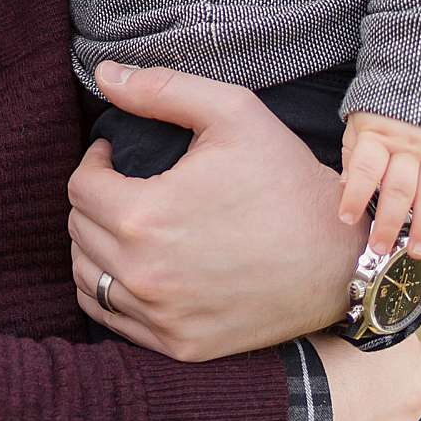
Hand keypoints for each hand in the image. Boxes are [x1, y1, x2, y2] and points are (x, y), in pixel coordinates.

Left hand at [67, 61, 367, 359]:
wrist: (341, 259)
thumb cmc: (288, 180)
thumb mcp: (233, 113)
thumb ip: (161, 89)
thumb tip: (103, 74)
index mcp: (145, 215)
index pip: (80, 186)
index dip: (96, 161)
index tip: (115, 154)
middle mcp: (144, 274)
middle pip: (79, 230)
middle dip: (95, 199)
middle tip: (124, 184)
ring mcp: (161, 317)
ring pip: (88, 276)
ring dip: (97, 244)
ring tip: (127, 222)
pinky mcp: (179, 346)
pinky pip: (110, 318)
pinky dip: (112, 289)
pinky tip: (138, 263)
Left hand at [339, 112, 420, 258]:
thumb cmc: (383, 109)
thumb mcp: (359, 123)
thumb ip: (354, 155)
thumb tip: (346, 187)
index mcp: (378, 134)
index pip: (365, 168)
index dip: (355, 195)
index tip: (346, 218)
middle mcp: (408, 144)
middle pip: (399, 189)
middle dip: (389, 224)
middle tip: (380, 249)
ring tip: (417, 252)